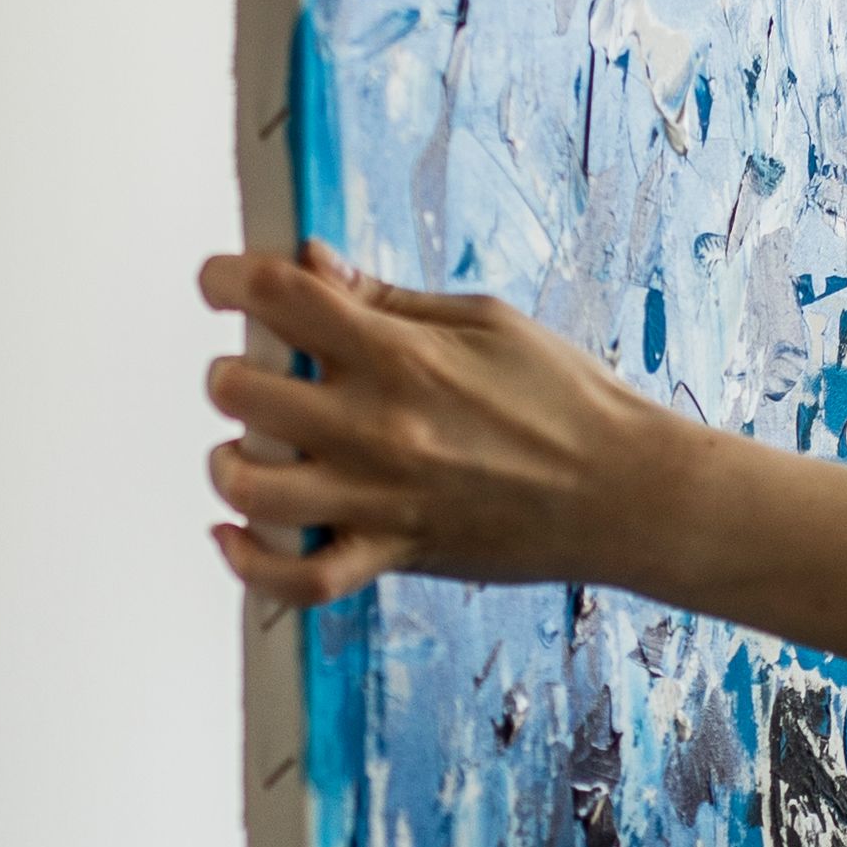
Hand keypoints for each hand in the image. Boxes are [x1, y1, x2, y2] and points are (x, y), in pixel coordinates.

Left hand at [197, 244, 685, 609]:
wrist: (627, 492)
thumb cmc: (567, 397)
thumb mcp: (484, 319)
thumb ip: (388, 298)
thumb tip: (313, 267)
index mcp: (401, 353)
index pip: (279, 296)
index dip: (227, 279)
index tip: (220, 281)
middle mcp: (378, 425)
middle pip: (242, 389)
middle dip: (232, 369)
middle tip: (254, 368)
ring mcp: (380, 498)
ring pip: (253, 486)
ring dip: (230, 461)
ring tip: (247, 446)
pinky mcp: (393, 556)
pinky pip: (300, 579)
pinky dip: (251, 563)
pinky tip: (234, 533)